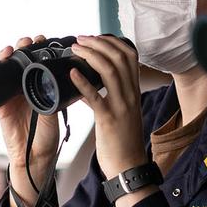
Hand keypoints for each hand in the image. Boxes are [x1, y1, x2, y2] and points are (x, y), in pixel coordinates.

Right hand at [0, 36, 59, 206]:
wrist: (35, 156)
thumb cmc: (48, 135)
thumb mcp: (54, 111)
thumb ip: (52, 96)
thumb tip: (55, 78)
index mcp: (40, 87)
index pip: (38, 62)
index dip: (39, 48)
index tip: (44, 39)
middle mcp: (25, 88)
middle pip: (22, 61)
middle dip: (24, 47)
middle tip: (30, 40)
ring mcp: (12, 95)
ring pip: (8, 68)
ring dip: (9, 54)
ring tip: (14, 47)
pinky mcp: (1, 104)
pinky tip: (0, 58)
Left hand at [69, 35, 146, 178]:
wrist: (128, 166)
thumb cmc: (123, 141)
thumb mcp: (123, 112)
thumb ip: (113, 95)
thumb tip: (93, 82)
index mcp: (134, 91)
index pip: (130, 56)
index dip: (112, 42)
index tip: (95, 39)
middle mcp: (131, 95)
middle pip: (119, 58)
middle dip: (99, 43)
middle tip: (81, 39)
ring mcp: (121, 106)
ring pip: (110, 70)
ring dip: (90, 55)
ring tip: (76, 49)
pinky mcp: (108, 119)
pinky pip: (96, 96)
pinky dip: (82, 82)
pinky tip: (71, 73)